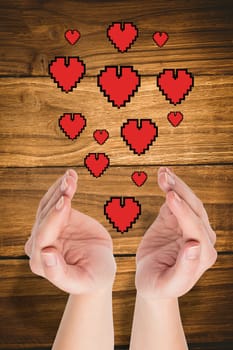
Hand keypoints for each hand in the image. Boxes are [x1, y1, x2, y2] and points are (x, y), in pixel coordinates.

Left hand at [24, 169, 115, 294]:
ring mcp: (46, 229)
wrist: (98, 269)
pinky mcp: (57, 218)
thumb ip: (61, 273)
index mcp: (41, 262)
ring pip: (48, 204)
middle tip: (70, 181)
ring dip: (59, 188)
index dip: (54, 218)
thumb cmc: (92, 279)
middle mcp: (39, 245)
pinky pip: (56, 199)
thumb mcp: (81, 280)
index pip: (43, 236)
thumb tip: (46, 254)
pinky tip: (70, 175)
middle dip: (58, 197)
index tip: (66, 201)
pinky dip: (62, 187)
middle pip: (44, 216)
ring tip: (71, 176)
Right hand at [135, 167, 216, 298]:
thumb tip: (194, 246)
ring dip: (176, 185)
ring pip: (188, 201)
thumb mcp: (168, 284)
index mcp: (203, 255)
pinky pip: (175, 200)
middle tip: (164, 177)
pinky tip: (163, 175)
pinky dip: (170, 187)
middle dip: (180, 192)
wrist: (151, 279)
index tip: (170, 196)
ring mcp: (190, 226)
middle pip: (195, 210)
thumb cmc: (158, 285)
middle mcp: (202, 238)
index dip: (183, 212)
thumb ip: (184, 270)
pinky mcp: (177, 218)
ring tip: (162, 173)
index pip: (195, 228)